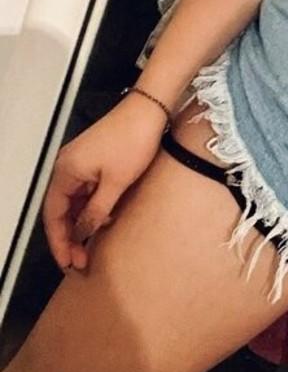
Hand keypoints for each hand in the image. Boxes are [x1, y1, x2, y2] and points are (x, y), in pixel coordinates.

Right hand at [42, 97, 166, 272]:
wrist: (149, 109)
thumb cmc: (133, 139)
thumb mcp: (116, 183)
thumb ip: (97, 211)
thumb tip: (82, 233)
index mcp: (65, 171)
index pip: (53, 215)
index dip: (59, 242)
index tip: (68, 262)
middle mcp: (66, 167)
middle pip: (61, 210)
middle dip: (69, 237)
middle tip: (80, 260)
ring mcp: (79, 162)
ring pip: (74, 201)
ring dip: (81, 223)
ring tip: (91, 246)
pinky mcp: (94, 159)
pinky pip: (86, 190)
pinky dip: (91, 207)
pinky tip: (104, 219)